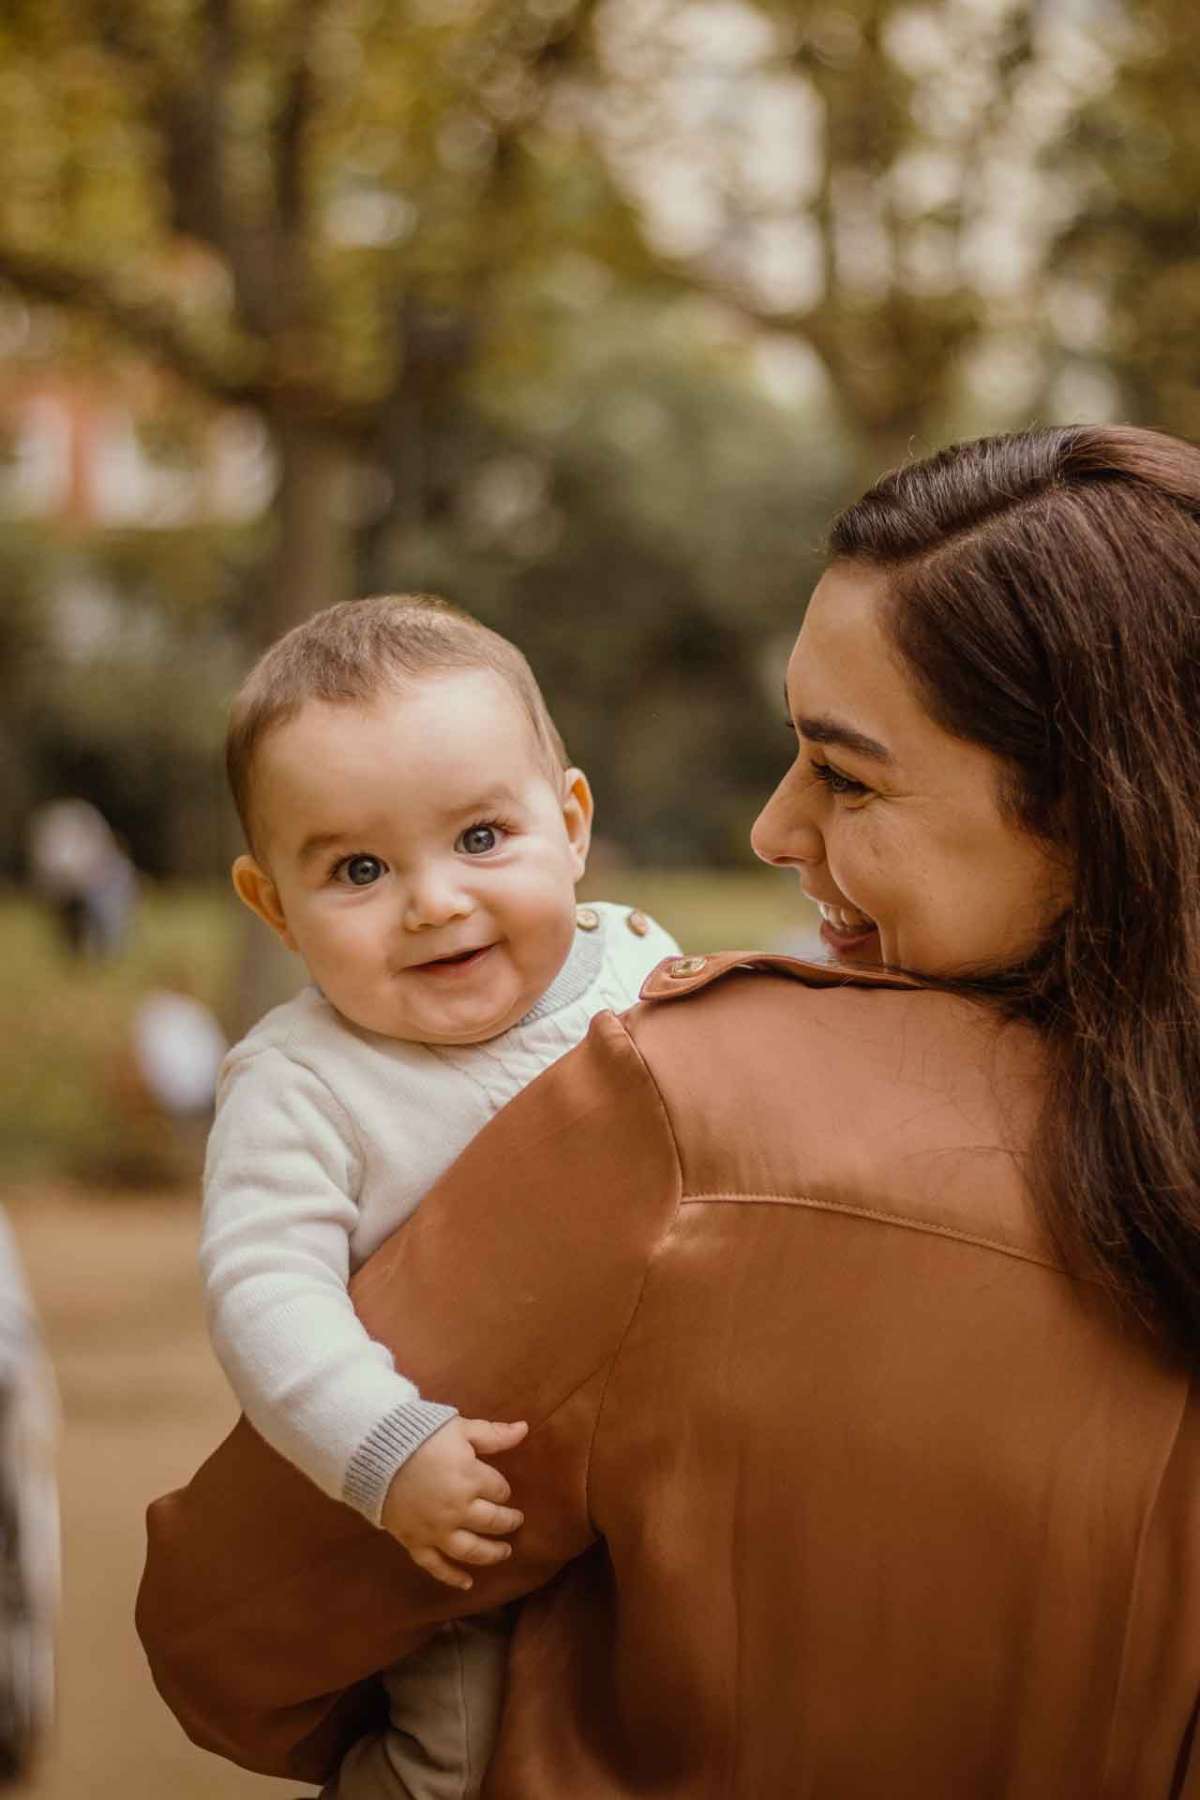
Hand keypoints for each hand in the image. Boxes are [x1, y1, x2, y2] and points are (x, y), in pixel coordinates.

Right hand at [380, 1416, 526, 1589]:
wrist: (374, 1451)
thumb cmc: (421, 1435)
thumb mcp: (460, 1428)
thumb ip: (493, 1434)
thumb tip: (525, 1429)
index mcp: (472, 1479)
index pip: (499, 1490)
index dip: (502, 1489)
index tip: (499, 1487)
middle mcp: (458, 1510)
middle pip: (492, 1522)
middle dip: (507, 1522)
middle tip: (515, 1521)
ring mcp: (437, 1530)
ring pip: (472, 1550)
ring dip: (492, 1554)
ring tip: (505, 1552)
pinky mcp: (416, 1542)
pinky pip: (436, 1566)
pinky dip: (452, 1577)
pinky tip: (467, 1584)